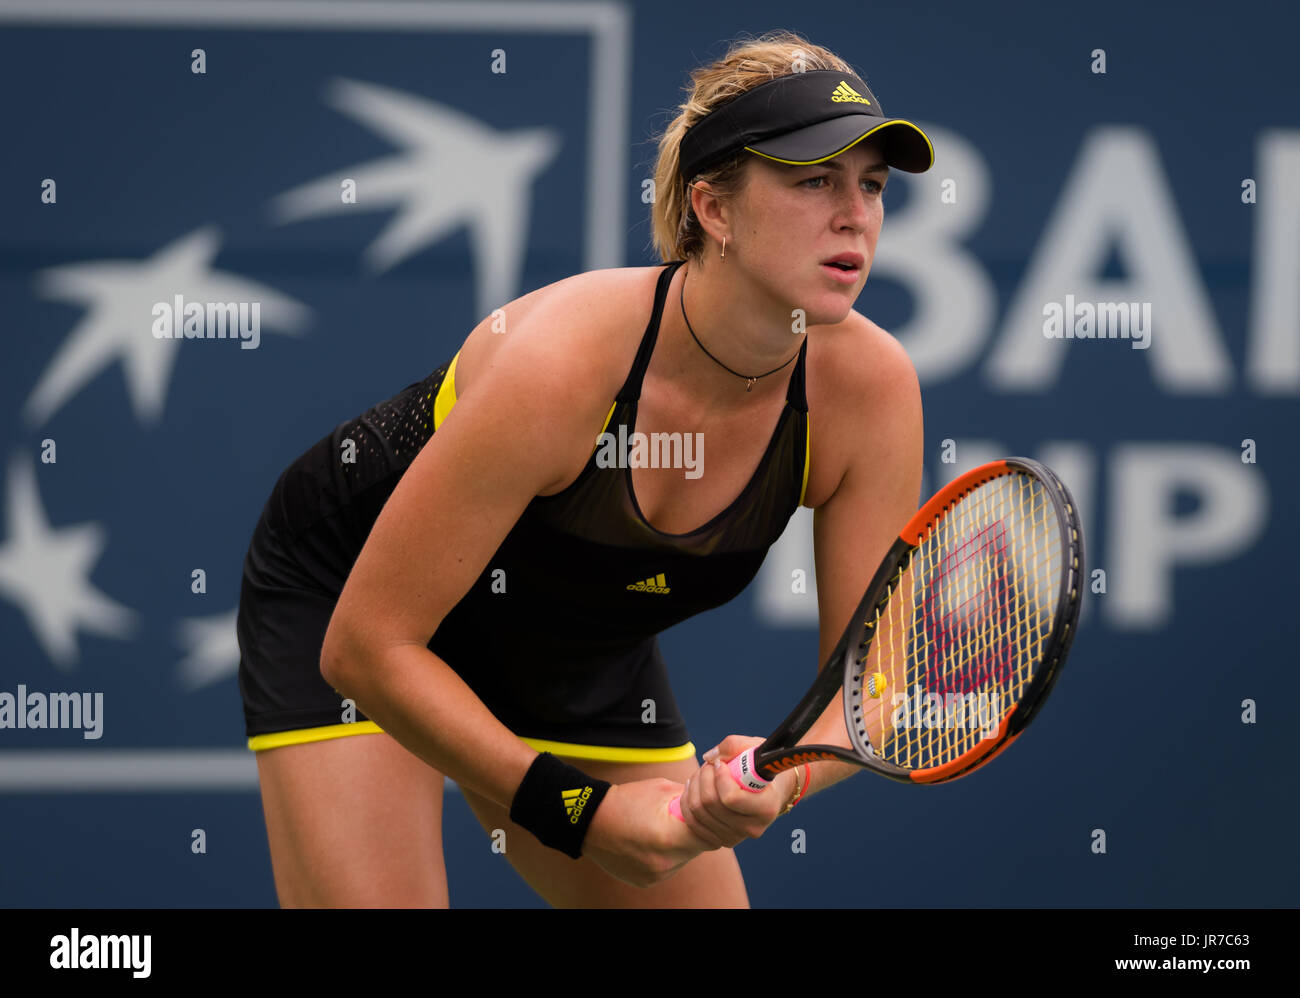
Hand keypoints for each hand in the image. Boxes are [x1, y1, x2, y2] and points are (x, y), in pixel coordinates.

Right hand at [580, 777, 717, 887]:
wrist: (589, 821)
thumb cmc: (627, 800)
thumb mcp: (663, 789)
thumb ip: (691, 798)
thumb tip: (713, 799)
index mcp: (670, 837)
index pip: (712, 834)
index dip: (713, 820)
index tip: (707, 810)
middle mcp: (665, 862)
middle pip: (698, 848)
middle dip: (696, 832)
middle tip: (684, 817)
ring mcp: (656, 875)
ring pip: (684, 858)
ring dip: (680, 844)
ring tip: (662, 828)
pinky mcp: (646, 881)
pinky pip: (668, 867)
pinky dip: (665, 855)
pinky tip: (650, 840)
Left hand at [676, 735, 799, 848]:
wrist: (770, 789)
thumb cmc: (763, 766)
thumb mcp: (755, 748)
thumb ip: (733, 746)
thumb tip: (709, 758)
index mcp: (766, 807)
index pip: (731, 798)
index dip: (720, 777)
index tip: (721, 763)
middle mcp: (752, 827)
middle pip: (711, 804)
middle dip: (703, 777)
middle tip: (709, 765)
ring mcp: (736, 836)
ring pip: (698, 812)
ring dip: (694, 786)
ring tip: (702, 773)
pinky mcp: (721, 839)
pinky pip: (693, 822)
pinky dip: (687, 802)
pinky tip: (692, 787)